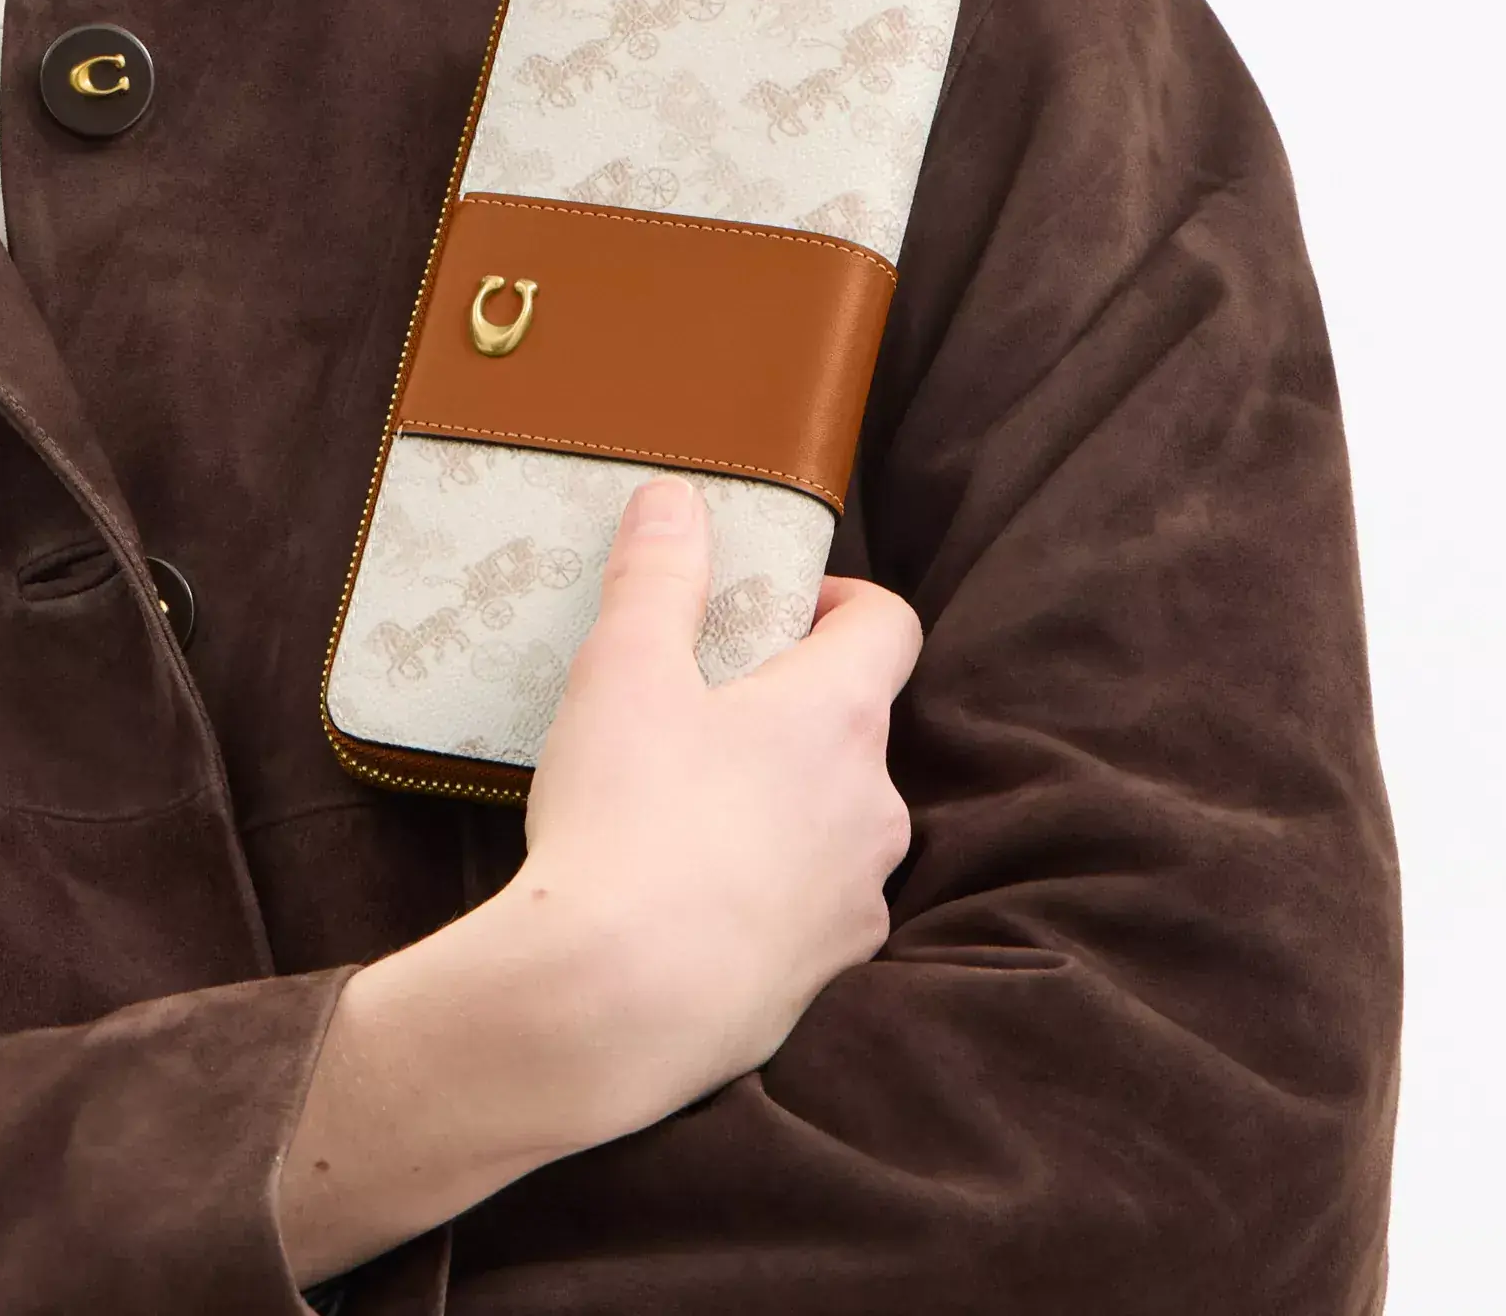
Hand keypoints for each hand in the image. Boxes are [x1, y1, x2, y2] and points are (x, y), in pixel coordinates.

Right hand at [513, 473, 921, 1129]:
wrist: (615, 1005)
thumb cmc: (627, 822)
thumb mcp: (622, 672)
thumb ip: (656, 576)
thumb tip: (676, 498)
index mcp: (838, 714)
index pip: (889, 623)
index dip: (841, 602)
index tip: (779, 610)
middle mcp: (873, 803)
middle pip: (852, 725)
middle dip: (786, 709)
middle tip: (698, 713)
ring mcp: (858, 895)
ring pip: (833, 820)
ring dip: (780, 802)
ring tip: (682, 814)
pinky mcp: (828, 971)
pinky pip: (811, 905)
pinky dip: (767, 889)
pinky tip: (689, 900)